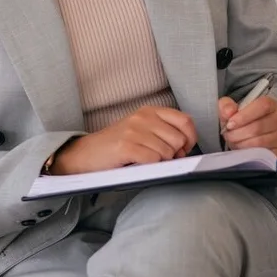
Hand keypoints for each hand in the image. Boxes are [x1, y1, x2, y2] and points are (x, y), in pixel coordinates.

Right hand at [50, 105, 198, 174]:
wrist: (86, 153)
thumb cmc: (117, 145)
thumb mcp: (143, 130)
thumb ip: (164, 132)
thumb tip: (186, 147)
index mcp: (150, 111)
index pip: (185, 120)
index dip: (190, 138)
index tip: (184, 149)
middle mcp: (143, 117)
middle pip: (178, 139)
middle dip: (175, 154)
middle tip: (161, 159)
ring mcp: (134, 130)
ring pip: (167, 151)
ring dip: (161, 162)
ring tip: (146, 160)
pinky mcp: (126, 146)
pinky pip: (153, 160)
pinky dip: (150, 166)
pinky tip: (139, 164)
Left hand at [219, 95, 276, 158]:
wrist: (249, 135)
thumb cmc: (242, 121)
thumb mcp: (230, 109)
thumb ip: (227, 106)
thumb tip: (229, 111)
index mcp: (271, 105)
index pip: (263, 106)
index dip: (244, 116)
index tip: (230, 124)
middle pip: (259, 126)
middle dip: (238, 133)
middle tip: (229, 135)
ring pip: (260, 142)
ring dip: (242, 144)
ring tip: (235, 142)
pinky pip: (264, 155)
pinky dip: (250, 154)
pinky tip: (244, 151)